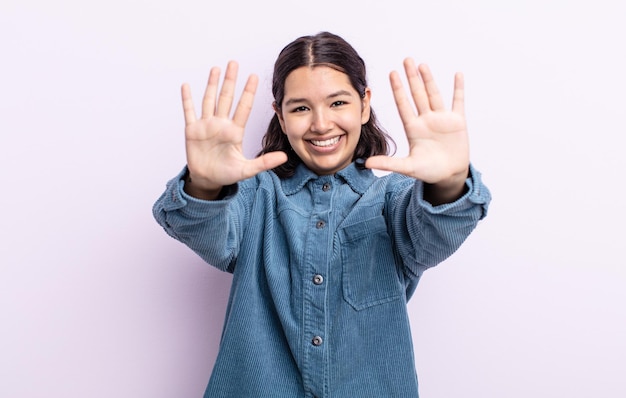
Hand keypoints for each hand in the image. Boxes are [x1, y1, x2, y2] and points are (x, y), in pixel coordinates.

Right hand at [181, 61, 286, 198]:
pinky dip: (187, 99)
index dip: (248, 92)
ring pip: (209, 100)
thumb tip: (284, 157)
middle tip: (234, 63)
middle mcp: (221, 124)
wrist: (208, 180)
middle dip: (230, 81)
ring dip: (211, 84)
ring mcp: (206, 126)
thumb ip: (264, 163)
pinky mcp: (192, 131)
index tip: (254, 76)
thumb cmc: (227, 174)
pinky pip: (189, 112)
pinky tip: (186, 86)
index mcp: (235, 132)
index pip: (243, 108)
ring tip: (216, 69)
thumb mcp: (247, 169)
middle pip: (227, 98)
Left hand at [366, 59, 468, 200]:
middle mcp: (426, 120)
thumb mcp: (408, 167)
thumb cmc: (428, 172)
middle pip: (417, 94)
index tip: (392, 73)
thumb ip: (388, 163)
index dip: (398, 89)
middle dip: (412, 78)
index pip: (403, 104)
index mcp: (413, 128)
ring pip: (434, 94)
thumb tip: (366, 163)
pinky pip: (458, 101)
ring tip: (422, 65)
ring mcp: (441, 119)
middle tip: (406, 60)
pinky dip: (458, 88)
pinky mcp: (457, 122)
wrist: (449, 176)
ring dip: (429, 80)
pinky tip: (457, 74)